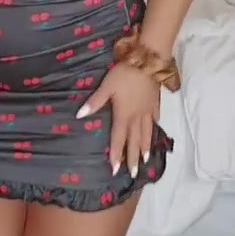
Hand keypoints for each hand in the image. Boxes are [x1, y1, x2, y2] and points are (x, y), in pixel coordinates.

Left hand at [78, 62, 160, 178]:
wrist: (148, 62)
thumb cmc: (124, 74)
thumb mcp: (106, 87)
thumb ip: (95, 102)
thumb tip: (79, 116)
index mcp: (124, 115)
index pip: (118, 139)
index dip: (116, 154)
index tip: (115, 169)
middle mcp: (137, 117)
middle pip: (135, 141)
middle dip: (133, 158)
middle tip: (134, 174)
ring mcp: (148, 111)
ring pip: (147, 133)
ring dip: (145, 147)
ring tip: (146, 160)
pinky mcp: (155, 103)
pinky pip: (155, 119)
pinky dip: (154, 128)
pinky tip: (154, 131)